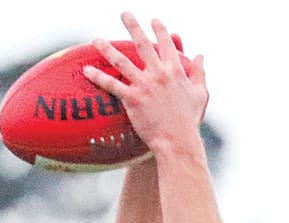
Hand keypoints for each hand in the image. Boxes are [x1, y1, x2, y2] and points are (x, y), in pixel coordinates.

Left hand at [83, 14, 208, 154]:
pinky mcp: (132, 99)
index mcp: (176, 71)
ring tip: (97, 39)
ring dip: (107, 48)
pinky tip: (87, 70)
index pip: (167, 44)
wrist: (179, 143)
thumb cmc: (190, 121)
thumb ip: (200, 72)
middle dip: (133, 26)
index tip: (154, 20)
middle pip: (143, 44)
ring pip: (122, 61)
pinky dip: (98, 77)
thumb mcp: (201, 94)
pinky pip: (112, 85)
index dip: (160, 30)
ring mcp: (144, 85)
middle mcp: (159, 74)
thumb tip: (200, 55)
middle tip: (124, 14)